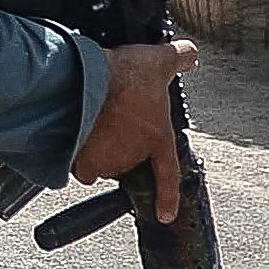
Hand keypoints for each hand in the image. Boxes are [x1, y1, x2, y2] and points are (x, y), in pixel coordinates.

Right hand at [71, 35, 199, 224]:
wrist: (88, 80)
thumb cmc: (125, 75)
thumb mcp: (159, 59)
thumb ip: (180, 57)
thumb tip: (191, 54)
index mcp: (158, 137)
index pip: (168, 173)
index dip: (167, 197)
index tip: (165, 215)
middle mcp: (135, 155)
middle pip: (129, 158)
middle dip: (123, 142)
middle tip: (114, 118)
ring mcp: (110, 161)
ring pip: (105, 161)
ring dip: (102, 148)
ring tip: (95, 121)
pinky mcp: (85, 161)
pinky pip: (83, 167)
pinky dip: (80, 158)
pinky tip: (78, 139)